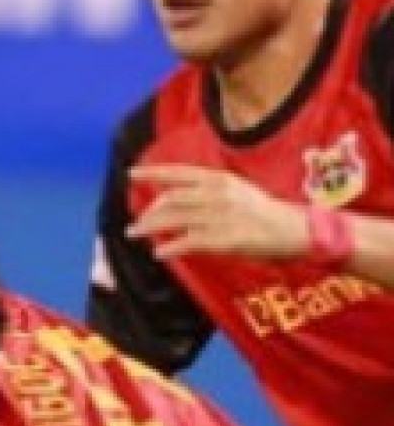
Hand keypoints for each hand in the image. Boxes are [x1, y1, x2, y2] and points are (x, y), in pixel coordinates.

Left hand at [129, 164, 311, 260]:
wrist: (293, 229)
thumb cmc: (264, 211)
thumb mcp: (237, 190)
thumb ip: (208, 191)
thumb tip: (176, 196)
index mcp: (220, 180)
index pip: (180, 173)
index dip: (154, 173)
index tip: (132, 173)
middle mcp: (216, 195)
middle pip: (171, 200)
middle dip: (149, 211)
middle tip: (137, 223)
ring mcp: (218, 216)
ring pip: (173, 220)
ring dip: (149, 227)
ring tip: (135, 234)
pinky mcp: (222, 239)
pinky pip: (186, 242)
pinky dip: (169, 248)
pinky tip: (159, 253)